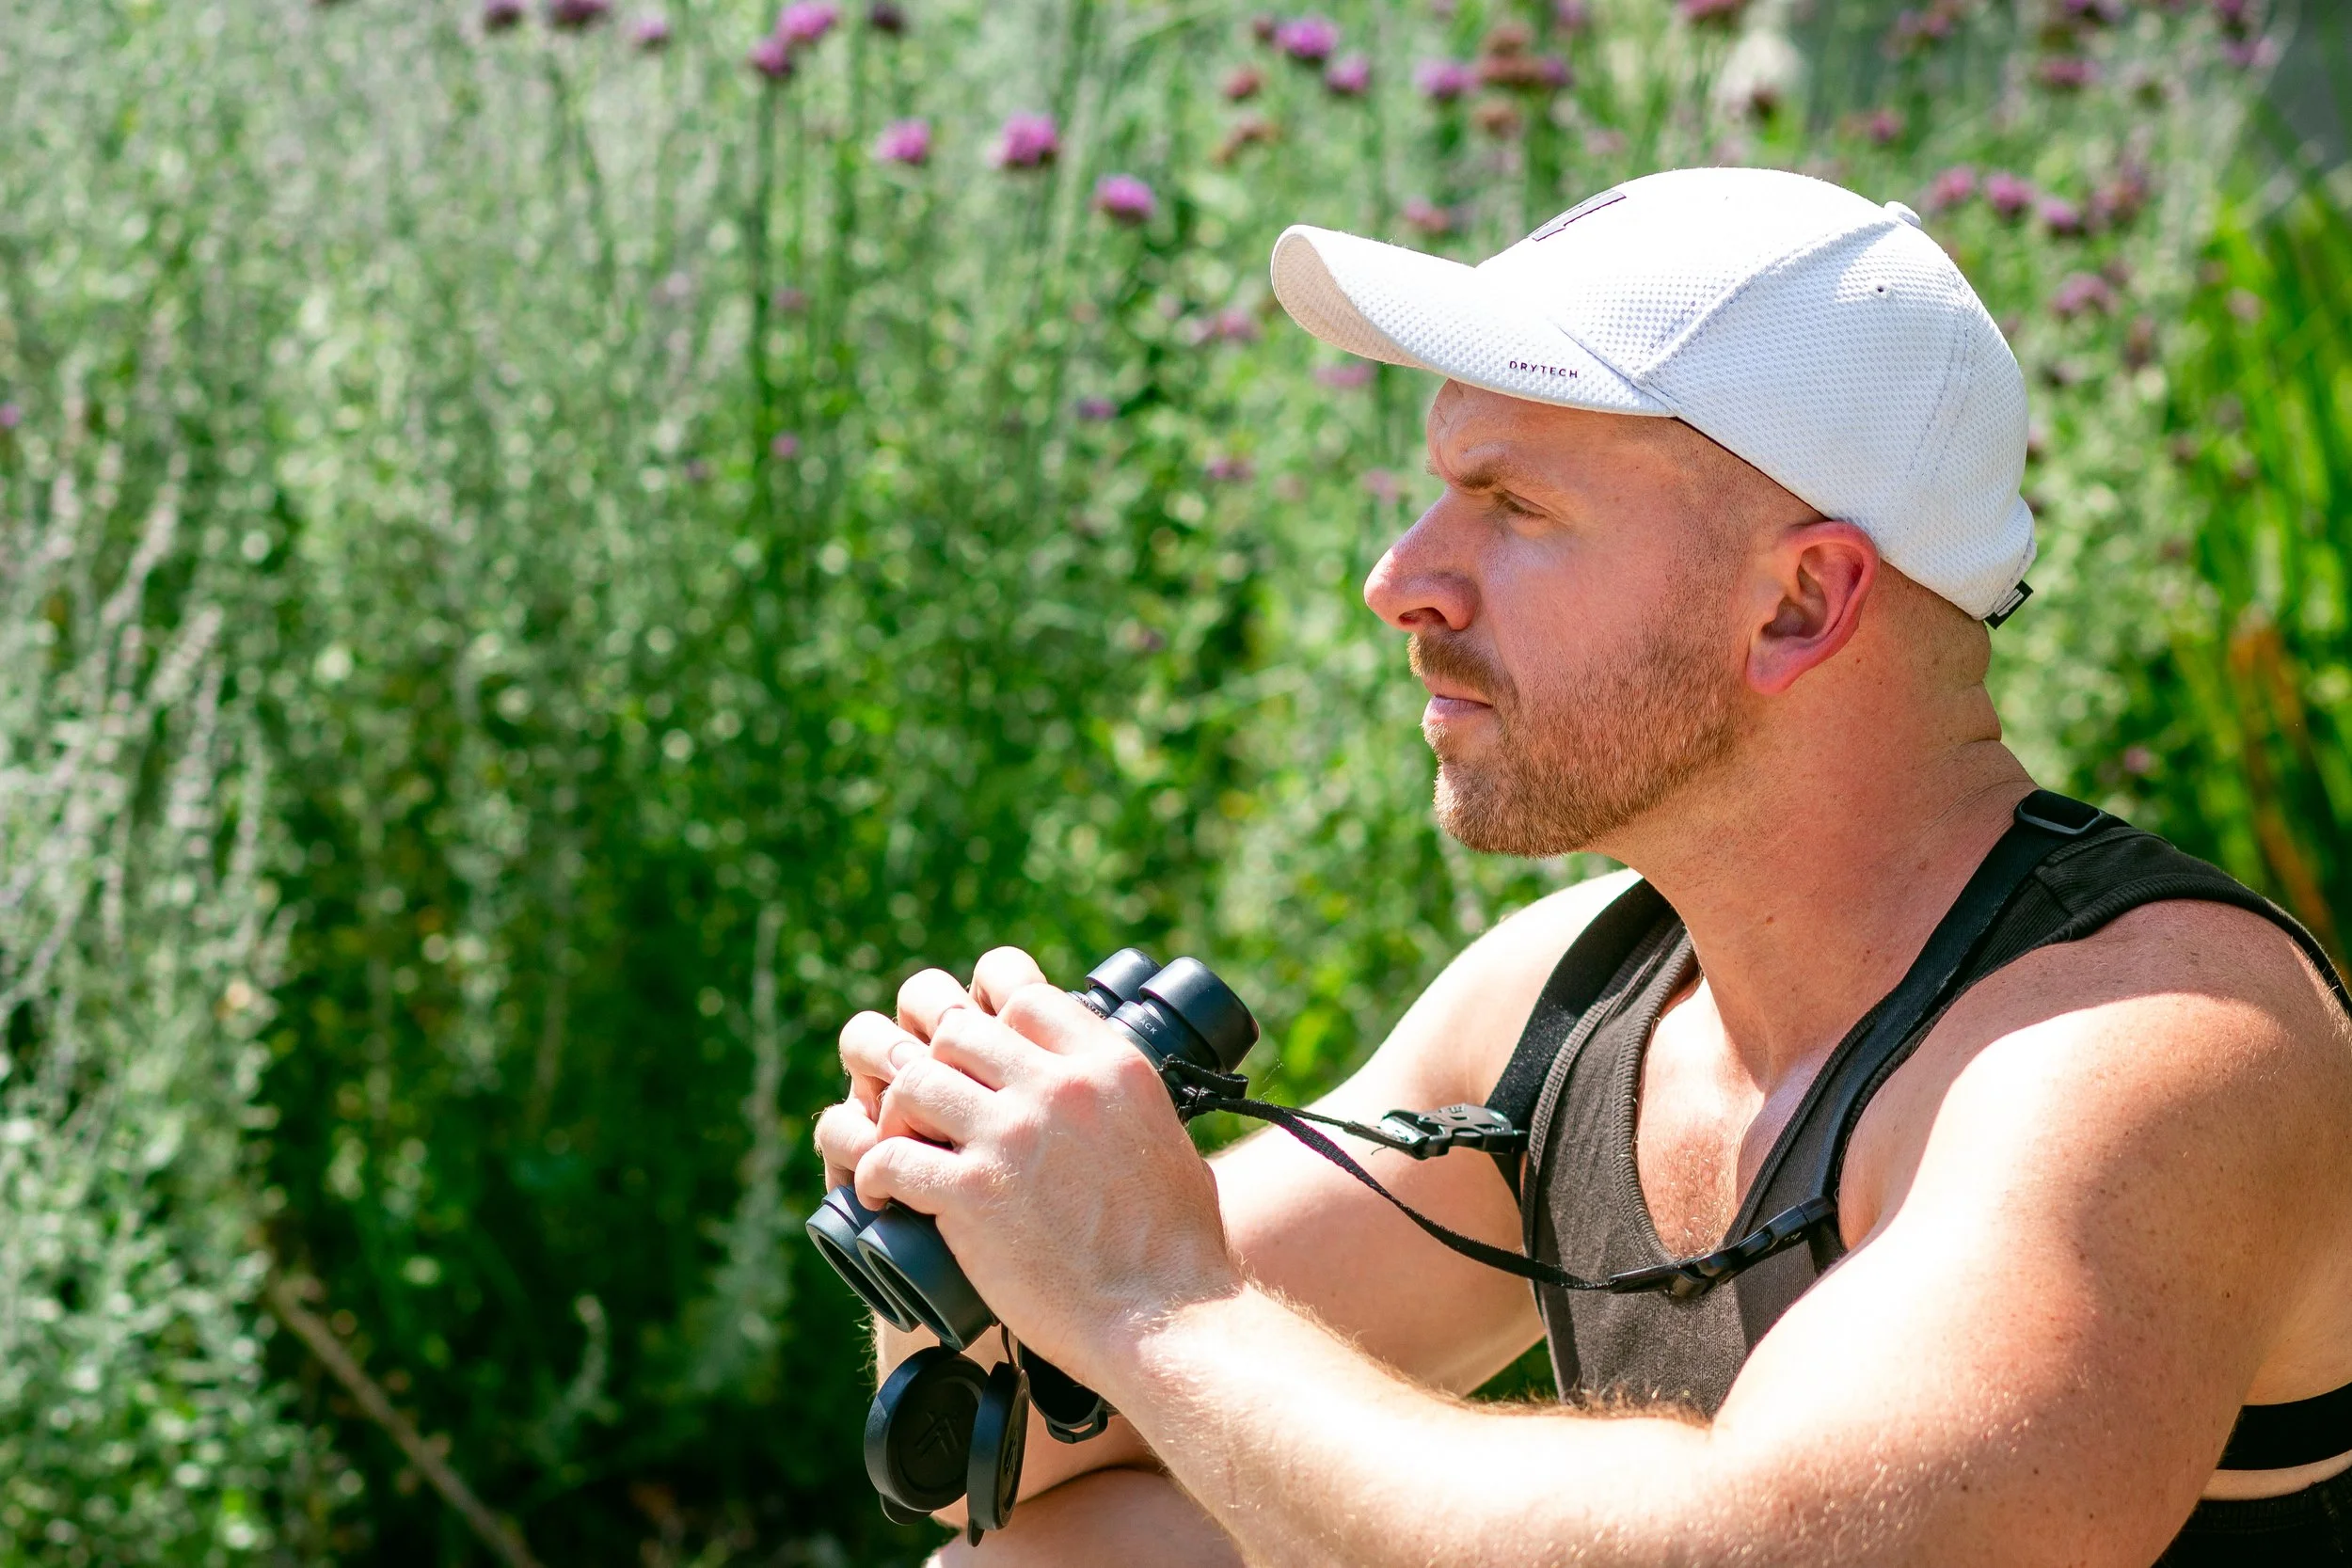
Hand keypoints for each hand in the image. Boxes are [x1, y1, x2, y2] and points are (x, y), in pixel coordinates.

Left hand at [856, 952, 1243, 1384]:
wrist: (1164, 1317)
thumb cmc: (1179, 1246)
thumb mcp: (1167, 1138)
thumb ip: (1124, 1102)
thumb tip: (1106, 1096)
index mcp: (1110, 1065)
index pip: (1022, 997)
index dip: (988, 1019)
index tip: (977, 1058)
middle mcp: (1058, 1086)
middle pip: (957, 1032)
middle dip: (934, 1065)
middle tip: (927, 1109)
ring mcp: (1012, 1135)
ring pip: (914, 1082)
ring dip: (897, 1115)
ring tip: (900, 1147)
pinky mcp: (973, 1193)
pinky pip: (890, 1157)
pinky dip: (874, 1175)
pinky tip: (882, 1196)